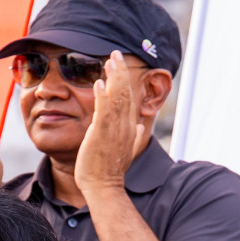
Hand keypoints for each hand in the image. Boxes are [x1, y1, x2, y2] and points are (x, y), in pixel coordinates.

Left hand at [74, 52, 149, 192]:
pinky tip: (99, 83)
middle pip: (126, 92)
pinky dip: (103, 96)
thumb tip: (140, 125)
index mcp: (129, 127)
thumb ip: (134, 137)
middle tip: (115, 53)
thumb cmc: (111, 171)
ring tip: (109, 60)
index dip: (125, 79)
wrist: (104, 187)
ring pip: (118, 97)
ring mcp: (114, 129)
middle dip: (121, 71)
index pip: (130, 98)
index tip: (119, 64)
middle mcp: (125, 125)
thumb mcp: (126, 150)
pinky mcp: (102, 134)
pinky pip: (104, 111)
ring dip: (113, 77)